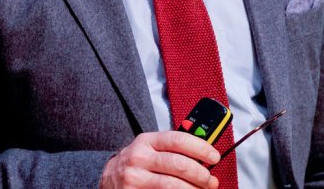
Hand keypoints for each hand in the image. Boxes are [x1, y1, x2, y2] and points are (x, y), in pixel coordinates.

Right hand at [100, 131, 220, 188]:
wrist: (108, 177)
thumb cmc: (138, 162)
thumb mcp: (151, 147)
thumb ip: (174, 148)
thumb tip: (206, 156)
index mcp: (147, 141)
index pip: (178, 140)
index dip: (200, 148)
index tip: (214, 157)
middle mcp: (139, 157)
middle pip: (178, 165)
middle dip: (201, 174)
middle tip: (211, 181)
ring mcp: (134, 178)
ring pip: (171, 185)